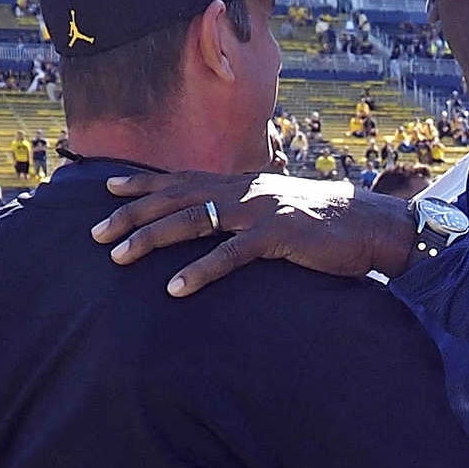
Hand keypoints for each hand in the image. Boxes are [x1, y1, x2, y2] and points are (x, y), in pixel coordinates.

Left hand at [92, 170, 414, 293]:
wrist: (373, 225)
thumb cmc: (328, 225)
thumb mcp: (281, 210)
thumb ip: (251, 213)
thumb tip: (226, 224)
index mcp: (243, 183)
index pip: (182, 179)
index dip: (143, 184)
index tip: (107, 190)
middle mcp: (244, 190)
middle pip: (175, 198)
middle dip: (131, 214)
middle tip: (95, 234)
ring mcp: (258, 210)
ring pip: (191, 221)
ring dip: (151, 239)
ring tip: (118, 258)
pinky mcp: (277, 236)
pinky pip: (229, 255)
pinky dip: (199, 271)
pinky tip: (174, 288)